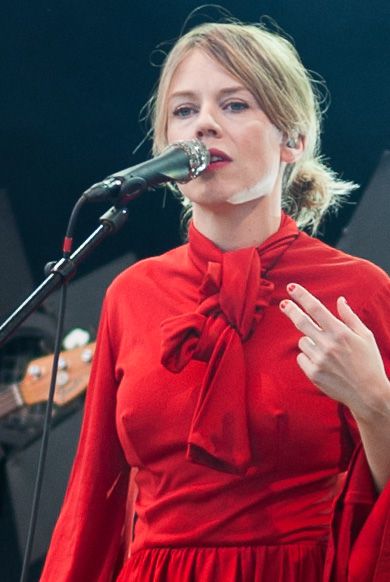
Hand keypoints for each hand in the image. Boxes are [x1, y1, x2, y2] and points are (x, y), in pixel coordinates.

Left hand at [280, 283, 389, 420]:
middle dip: (290, 310)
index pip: (316, 308)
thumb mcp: (365, 336)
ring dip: (309, 341)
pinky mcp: (313, 374)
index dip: (301, 296)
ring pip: (302, 341)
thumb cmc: (369, 362)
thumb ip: (350, 317)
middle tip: (283, 304)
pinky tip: (323, 363)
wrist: (369, 394)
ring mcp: (319, 360)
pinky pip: (301, 357)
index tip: (291, 287)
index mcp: (341, 333)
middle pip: (301, 322)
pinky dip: (308, 356)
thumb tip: (340, 300)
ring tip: (327, 351)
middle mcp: (328, 345)